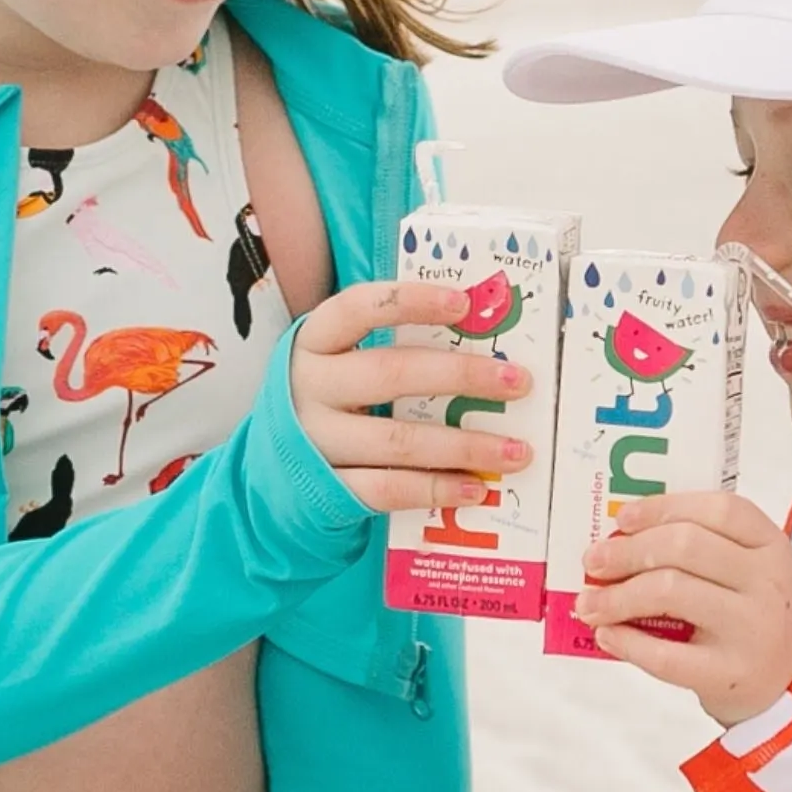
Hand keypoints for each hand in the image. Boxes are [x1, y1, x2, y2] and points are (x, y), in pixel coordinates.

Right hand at [292, 279, 538, 513]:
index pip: (358, 308)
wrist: (273, 470)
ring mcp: (314, 442)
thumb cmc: (330, 400)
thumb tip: (482, 339)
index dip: (410, 301)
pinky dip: (436, 489)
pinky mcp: (326, 490)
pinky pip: (388, 490)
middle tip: (518, 382)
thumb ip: (394, 349)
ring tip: (516, 451)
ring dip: (464, 445)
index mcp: (314, 342)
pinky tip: (474, 486)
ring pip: (397, 440)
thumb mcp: (342, 363)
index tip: (464, 304)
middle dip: (461, 375)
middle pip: (390, 374)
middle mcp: (309, 388)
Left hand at [574, 492, 791, 722]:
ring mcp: (751, 629)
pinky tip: (607, 636)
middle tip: (594, 561)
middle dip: (627, 551)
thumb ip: (705, 550)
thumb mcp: (753, 574)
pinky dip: (626, 642)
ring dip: (617, 596)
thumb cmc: (760, 621)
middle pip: (684, 546)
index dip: (663, 507)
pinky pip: (664, 654)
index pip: (718, 509)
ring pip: (669, 591)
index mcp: (771, 547)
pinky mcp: (729, 674)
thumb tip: (619, 541)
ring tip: (590, 604)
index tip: (623, 518)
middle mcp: (766, 582)